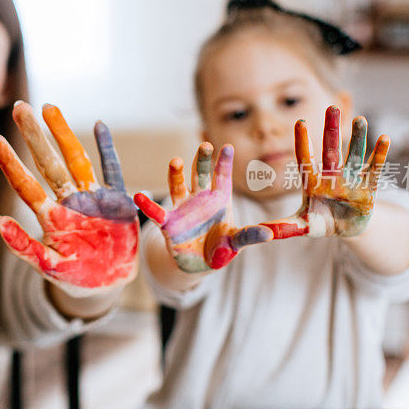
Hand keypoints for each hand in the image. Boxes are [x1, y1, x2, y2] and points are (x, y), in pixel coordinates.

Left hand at [0, 101, 137, 297]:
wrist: (106, 286)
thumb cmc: (74, 276)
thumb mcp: (48, 266)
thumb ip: (24, 246)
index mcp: (50, 217)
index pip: (25, 184)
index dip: (9, 161)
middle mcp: (68, 202)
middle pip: (48, 163)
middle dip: (34, 135)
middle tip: (19, 106)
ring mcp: (93, 199)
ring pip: (76, 159)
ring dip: (63, 134)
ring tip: (49, 107)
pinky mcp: (117, 202)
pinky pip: (113, 170)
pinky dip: (107, 149)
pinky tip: (99, 126)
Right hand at [134, 143, 272, 272]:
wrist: (198, 264)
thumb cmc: (220, 247)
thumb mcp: (236, 241)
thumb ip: (249, 236)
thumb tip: (269, 235)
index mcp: (220, 200)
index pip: (223, 177)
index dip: (224, 163)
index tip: (228, 147)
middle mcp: (200, 199)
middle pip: (201, 175)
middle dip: (203, 160)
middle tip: (205, 145)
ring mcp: (182, 208)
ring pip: (178, 186)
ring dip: (176, 174)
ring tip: (176, 161)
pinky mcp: (168, 223)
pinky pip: (156, 213)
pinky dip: (147, 205)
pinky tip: (138, 197)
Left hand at [260, 105, 389, 238]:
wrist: (346, 229)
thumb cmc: (321, 223)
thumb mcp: (302, 226)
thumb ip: (283, 228)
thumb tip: (259, 233)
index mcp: (313, 183)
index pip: (306, 159)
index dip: (303, 143)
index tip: (300, 122)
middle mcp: (332, 177)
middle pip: (331, 150)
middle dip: (331, 130)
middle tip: (332, 107)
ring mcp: (351, 180)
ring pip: (354, 155)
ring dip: (358, 139)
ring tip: (360, 119)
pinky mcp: (368, 188)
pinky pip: (374, 170)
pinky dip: (379, 156)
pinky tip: (385, 138)